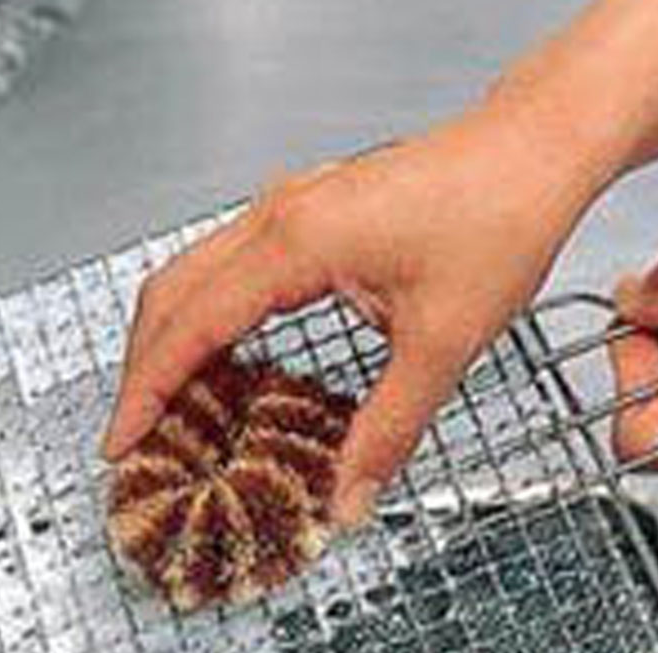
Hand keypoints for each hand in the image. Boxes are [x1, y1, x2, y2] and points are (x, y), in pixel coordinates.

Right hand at [102, 110, 602, 524]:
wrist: (534, 150)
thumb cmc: (499, 214)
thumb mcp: (443, 343)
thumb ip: (388, 431)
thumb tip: (350, 497)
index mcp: (296, 241)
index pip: (191, 326)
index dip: (148, 391)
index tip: (122, 440)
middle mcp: (277, 216)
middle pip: (169, 293)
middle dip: (141, 368)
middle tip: (135, 433)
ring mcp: (287, 208)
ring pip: (192, 275)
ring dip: (169, 340)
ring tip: (167, 405)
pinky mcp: (306, 214)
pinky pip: (227, 267)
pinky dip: (207, 317)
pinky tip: (223, 357)